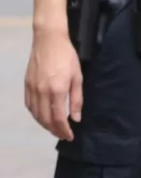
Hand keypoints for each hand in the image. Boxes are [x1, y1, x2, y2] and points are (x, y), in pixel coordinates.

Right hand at [25, 26, 82, 140]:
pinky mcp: (26, 85)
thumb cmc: (67, 57)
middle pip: (45, 119)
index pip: (59, 118)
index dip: (64, 130)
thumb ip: (76, 99)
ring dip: (44, 125)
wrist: (48, 41)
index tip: (70, 136)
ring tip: (54, 128)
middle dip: (54, 130)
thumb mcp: (77, 77)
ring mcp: (32, 89)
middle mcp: (42, 93)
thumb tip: (76, 118)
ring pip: (36, 115)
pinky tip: (42, 116)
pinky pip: (29, 106)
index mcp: (57, 91)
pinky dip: (35, 115)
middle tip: (62, 135)